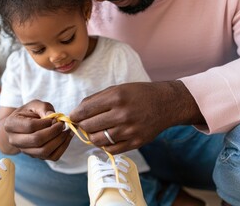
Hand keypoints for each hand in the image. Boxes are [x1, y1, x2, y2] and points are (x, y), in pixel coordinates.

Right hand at [4, 100, 72, 160]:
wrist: (24, 124)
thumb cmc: (29, 112)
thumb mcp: (35, 104)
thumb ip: (44, 108)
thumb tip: (54, 118)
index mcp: (10, 124)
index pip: (30, 126)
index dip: (45, 122)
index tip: (55, 118)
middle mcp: (14, 140)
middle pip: (36, 140)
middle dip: (53, 132)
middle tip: (62, 124)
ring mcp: (25, 151)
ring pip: (44, 151)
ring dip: (59, 140)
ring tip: (66, 130)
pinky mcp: (36, 157)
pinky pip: (52, 157)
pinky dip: (62, 148)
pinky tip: (66, 137)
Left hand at [69, 81, 203, 153]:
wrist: (166, 103)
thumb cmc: (137, 94)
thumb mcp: (116, 89)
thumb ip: (95, 100)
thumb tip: (75, 113)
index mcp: (116, 97)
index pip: (85, 110)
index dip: (75, 115)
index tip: (73, 117)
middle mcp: (122, 114)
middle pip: (88, 126)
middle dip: (82, 126)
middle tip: (84, 123)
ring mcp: (130, 130)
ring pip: (97, 140)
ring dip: (92, 136)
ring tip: (95, 130)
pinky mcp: (136, 142)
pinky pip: (111, 150)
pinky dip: (104, 145)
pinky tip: (106, 137)